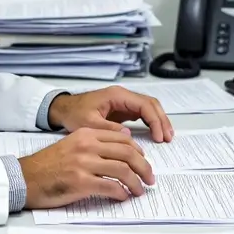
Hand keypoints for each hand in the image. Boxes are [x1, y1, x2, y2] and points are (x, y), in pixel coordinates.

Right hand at [18, 128, 153, 209]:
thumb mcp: (71, 145)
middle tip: (150, 178)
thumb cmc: (47, 165)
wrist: (25, 178)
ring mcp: (84, 164)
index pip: (122, 139)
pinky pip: (111, 187)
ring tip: (140, 191)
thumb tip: (119, 149)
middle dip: (144, 168)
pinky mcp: (81, 182)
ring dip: (136, 183)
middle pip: (127, 154)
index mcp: (86, 134)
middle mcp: (87, 146)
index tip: (144, 161)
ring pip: (123, 170)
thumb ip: (93, 144)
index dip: (138, 152)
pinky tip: (123, 197)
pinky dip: (121, 193)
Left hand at [47, 86, 173, 142]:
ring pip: (148, 108)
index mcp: (117, 95)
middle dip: (161, 120)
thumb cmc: (74, 114)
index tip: (159, 136)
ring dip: (159, 121)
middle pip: (150, 104)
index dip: (154, 120)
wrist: (64, 109)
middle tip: (168, 137)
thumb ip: (108, 128)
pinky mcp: (122, 110)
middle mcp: (123, 96)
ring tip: (166, 137)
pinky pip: (142, 114)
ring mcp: (124, 102)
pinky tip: (156, 134)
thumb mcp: (89, 123)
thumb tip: (128, 135)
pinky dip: (151, 122)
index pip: (144, 105)